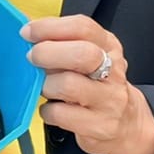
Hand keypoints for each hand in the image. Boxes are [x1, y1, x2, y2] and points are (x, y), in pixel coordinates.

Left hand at [23, 14, 153, 153]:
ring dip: (46, 85)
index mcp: (108, 46)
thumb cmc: (97, 86)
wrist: (128, 125)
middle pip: (82, 54)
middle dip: (47, 53)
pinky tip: (51, 109)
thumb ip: (61, 43)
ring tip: (45, 88)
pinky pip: (61, 114)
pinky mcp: (100, 126)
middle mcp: (113, 71)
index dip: (50, 27)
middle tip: (32, 59)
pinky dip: (47, 111)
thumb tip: (25, 30)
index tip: (28, 32)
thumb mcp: (88, 58)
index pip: (83, 27)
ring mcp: (109, 100)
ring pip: (69, 85)